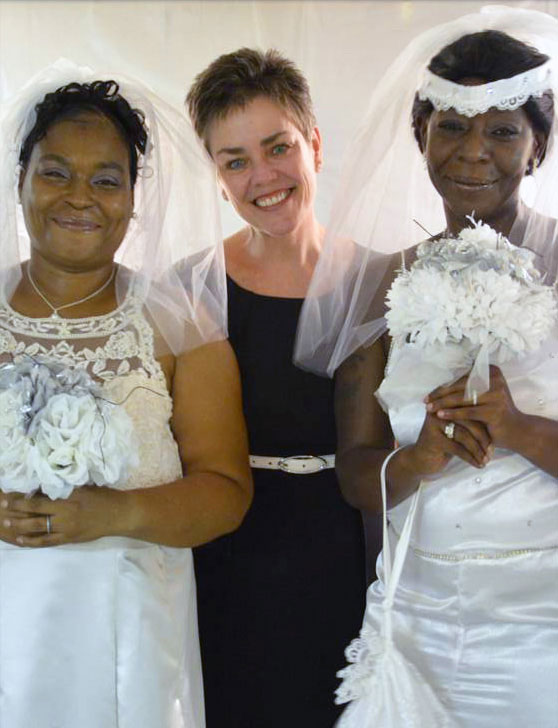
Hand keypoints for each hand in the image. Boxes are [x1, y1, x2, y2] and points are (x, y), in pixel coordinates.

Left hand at [0, 486, 127, 547]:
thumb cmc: (104, 496)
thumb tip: (44, 487)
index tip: (9, 497)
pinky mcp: (69, 539)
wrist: (119, 514)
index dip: (22, 500)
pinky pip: (47, 542)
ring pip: (38, 529)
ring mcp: (66, 529)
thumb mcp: (83, 487)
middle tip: (2, 509)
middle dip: (17, 512)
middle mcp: (64, 515)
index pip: (39, 500)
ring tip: (8, 524)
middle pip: (35, 514)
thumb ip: (65, 488)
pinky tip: (22, 541)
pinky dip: (33, 542)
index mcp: (68, 499)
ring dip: (21, 527)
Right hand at [406, 408, 492, 475]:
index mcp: (446, 404)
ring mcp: (434, 424)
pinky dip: (471, 458)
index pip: (471, 409)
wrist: (421, 460)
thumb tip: (497, 423)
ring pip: (464, 436)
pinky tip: (478, 465)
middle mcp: (438, 411)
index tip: (497, 437)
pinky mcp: (433, 439)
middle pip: (469, 421)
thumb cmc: (443, 444)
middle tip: (492, 450)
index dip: (485, 423)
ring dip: (478, 450)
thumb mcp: (457, 430)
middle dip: (483, 438)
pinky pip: (458, 449)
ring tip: (486, 460)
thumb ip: (471, 422)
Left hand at [425, 365, 522, 450]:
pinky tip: (440, 415)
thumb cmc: (495, 412)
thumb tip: (441, 386)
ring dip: (443, 404)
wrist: (516, 430)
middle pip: (461, 387)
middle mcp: (495, 380)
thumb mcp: (483, 395)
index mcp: (492, 371)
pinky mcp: (493, 410)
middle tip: (425, 401)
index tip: (430, 394)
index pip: (462, 379)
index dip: (445, 386)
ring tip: (429, 409)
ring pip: (462, 399)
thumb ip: (468, 388)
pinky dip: (452, 413)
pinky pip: (467, 411)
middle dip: (441, 395)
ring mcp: (496, 395)